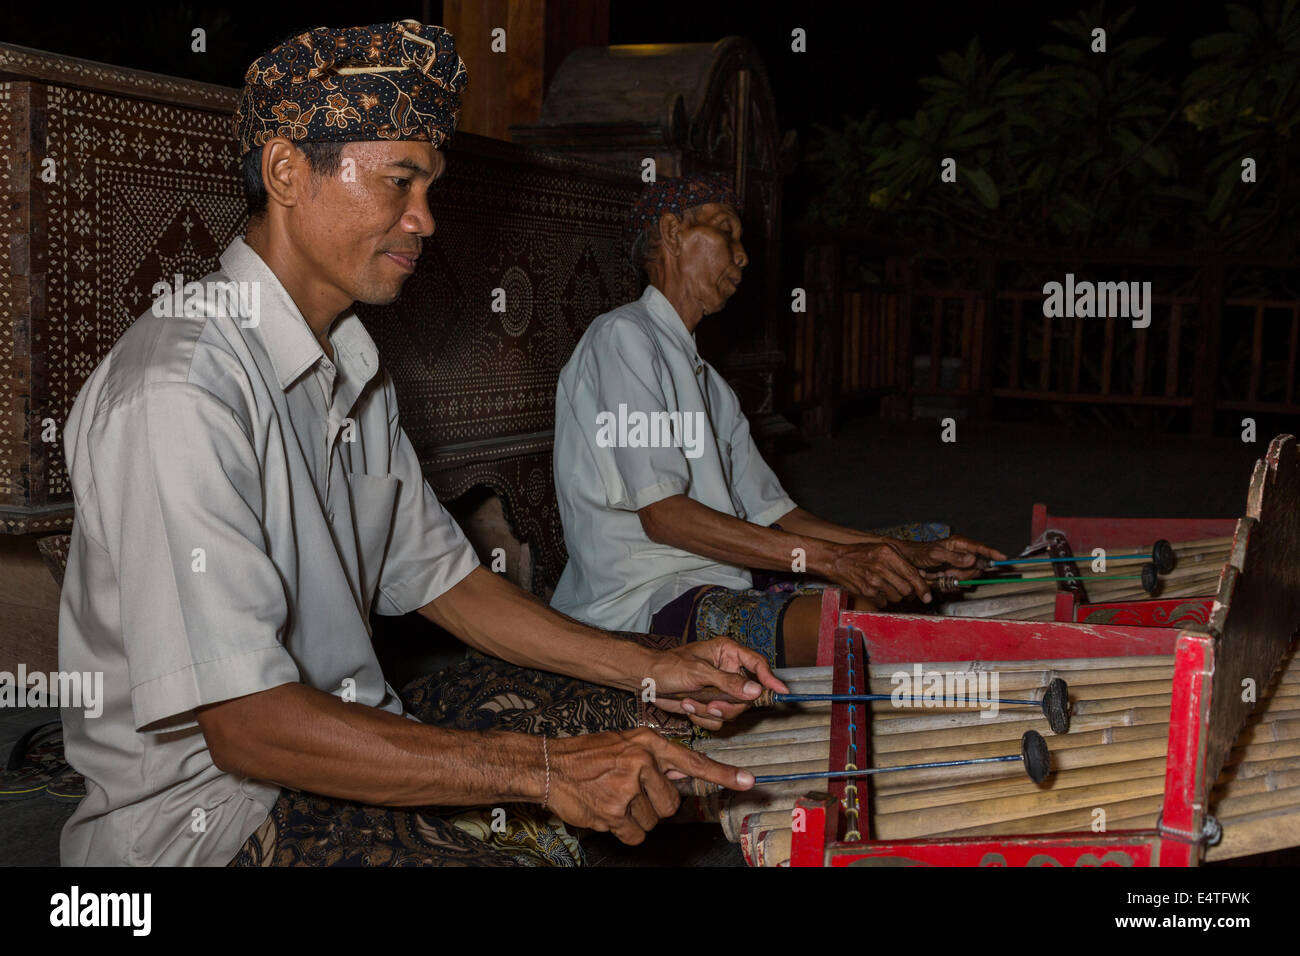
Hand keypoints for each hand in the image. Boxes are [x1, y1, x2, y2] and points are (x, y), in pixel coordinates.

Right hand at [546, 728, 752, 844]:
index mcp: (647, 743)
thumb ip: (655, 759)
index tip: (748, 781)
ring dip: (636, 817)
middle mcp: (641, 762)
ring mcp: (628, 787)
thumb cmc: (587, 755)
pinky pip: (636, 834)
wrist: (549, 766)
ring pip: (654, 820)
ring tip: (613, 798)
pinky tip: (607, 812)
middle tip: (630, 792)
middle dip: (654, 804)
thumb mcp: (625, 744)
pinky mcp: (614, 811)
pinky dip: (624, 830)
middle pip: (672, 802)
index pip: (693, 761)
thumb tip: (681, 774)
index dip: (722, 774)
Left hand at [646, 638, 788, 730]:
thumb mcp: (699, 673)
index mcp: (728, 653)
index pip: (757, 664)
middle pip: (746, 696)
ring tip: (689, 701)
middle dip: (727, 705)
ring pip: (732, 711)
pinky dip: (701, 717)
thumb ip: (728, 682)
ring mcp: (719, 690)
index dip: (770, 678)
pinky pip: (718, 720)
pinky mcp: (710, 705)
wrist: (646, 682)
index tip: (782, 692)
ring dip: (709, 711)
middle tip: (710, 705)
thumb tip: (756, 691)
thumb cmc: (668, 667)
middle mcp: (728, 671)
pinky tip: (686, 705)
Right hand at [820, 540, 933, 608]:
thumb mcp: (883, 548)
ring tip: (889, 587)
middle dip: (909, 593)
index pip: (912, 575)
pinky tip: (878, 589)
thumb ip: (901, 560)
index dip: (922, 588)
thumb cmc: (861, 553)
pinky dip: (884, 598)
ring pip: (896, 597)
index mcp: (888, 554)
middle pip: (906, 590)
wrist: (837, 560)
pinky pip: (884, 602)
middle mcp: (881, 567)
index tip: (927, 597)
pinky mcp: (866, 592)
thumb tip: (920, 576)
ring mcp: (873, 581)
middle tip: (906, 590)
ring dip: (896, 596)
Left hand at [895, 535, 1006, 581]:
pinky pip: (959, 581)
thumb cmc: (920, 553)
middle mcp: (961, 553)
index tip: (1003, 558)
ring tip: (941, 574)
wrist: (908, 562)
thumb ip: (954, 557)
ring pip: (968, 575)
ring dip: (956, 578)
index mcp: (959, 543)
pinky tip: (941, 578)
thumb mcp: (936, 554)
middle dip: (964, 572)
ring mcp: (958, 564)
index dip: (992, 553)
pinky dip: (950, 582)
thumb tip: (973, 558)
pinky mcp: (953, 573)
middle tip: (948, 572)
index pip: (980, 547)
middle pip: (976, 565)